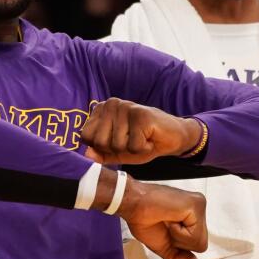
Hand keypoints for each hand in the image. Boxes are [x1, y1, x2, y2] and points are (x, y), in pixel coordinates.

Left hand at [81, 98, 202, 164]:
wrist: (173, 137)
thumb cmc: (143, 142)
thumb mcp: (117, 152)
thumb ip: (99, 153)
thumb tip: (86, 154)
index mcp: (101, 110)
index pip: (86, 137)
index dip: (103, 147)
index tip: (119, 141)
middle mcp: (111, 104)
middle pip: (100, 142)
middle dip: (117, 149)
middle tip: (131, 140)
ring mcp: (126, 107)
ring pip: (117, 145)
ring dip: (132, 149)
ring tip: (142, 138)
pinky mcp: (141, 115)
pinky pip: (134, 147)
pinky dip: (144, 149)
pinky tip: (150, 138)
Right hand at [117, 178, 206, 258]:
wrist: (132, 205)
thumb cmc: (144, 218)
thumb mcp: (164, 246)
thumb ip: (179, 257)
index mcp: (193, 217)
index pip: (198, 243)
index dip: (180, 244)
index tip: (166, 229)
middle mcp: (199, 209)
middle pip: (201, 244)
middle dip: (180, 242)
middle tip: (166, 225)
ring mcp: (199, 205)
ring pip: (199, 242)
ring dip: (178, 237)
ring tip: (167, 221)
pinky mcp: (197, 204)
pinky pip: (195, 235)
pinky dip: (178, 232)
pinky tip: (170, 218)